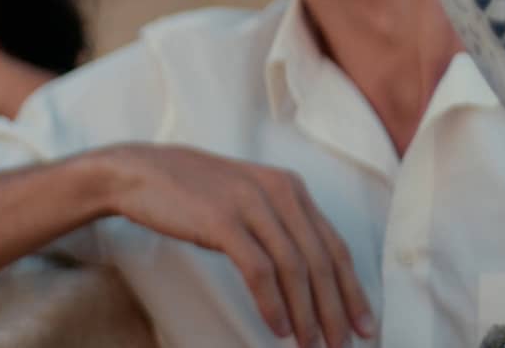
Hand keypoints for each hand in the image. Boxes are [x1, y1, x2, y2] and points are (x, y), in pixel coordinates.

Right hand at [99, 145, 374, 347]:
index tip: (363, 324)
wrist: (141, 172)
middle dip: (336, 309)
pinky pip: (259, 270)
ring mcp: (251, 204)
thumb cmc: (194, 193)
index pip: (334, 245)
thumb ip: (279, 225)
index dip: (352, 289)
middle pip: (321, 260)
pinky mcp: (223, 220)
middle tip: (342, 345)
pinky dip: (272, 303)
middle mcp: (279, 192)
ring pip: (295, 268)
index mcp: (290, 187)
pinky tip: (278, 326)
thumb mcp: (248, 199)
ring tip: (309, 344)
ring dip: (307, 313)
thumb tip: (308, 276)